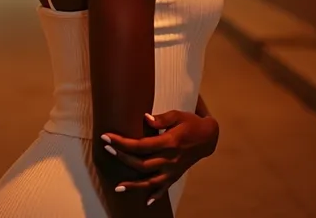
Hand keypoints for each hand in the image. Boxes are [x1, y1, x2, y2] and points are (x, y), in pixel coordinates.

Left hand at [101, 110, 218, 205]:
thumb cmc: (191, 123)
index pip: (140, 145)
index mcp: (169, 143)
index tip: (107, 137)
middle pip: (141, 163)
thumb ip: (161, 118)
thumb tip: (145, 118)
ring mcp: (173, 170)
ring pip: (150, 181)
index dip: (122, 142)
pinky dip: (155, 196)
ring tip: (117, 187)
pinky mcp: (176, 175)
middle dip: (122, 157)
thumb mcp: (178, 115)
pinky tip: (146, 202)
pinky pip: (164, 188)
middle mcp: (169, 159)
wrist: (209, 138)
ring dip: (133, 185)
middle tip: (107, 149)